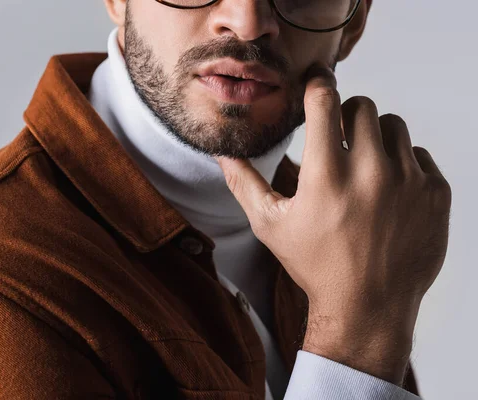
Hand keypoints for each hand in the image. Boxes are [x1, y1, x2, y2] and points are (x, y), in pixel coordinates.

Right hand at [215, 64, 451, 384]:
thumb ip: (244, 184)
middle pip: (363, 106)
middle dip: (345, 114)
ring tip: (363, 165)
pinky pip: (419, 155)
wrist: (368, 305)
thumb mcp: (270, 226)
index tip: (316, 82)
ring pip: (394, 126)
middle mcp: (371, 172)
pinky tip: (387, 191)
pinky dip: (402, 163)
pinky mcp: (435, 194)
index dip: (317, 84)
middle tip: (337, 137)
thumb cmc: (314, 266)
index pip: (324, 102)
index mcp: (326, 176)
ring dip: (375, 136)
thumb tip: (222, 154)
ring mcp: (409, 182)